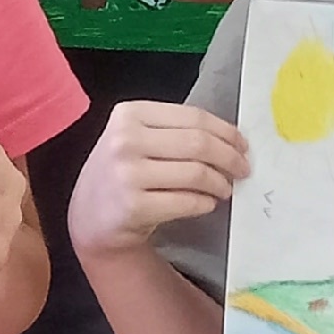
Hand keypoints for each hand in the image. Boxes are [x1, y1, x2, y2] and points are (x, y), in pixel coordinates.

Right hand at [67, 101, 249, 257]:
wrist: (89, 218)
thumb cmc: (121, 173)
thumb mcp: (135, 139)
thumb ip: (173, 132)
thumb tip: (230, 140)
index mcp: (129, 114)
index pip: (193, 116)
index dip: (225, 131)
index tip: (242, 145)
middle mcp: (125, 140)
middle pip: (198, 143)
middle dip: (230, 157)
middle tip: (243, 169)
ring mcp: (127, 174)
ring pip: (196, 173)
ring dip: (221, 183)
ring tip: (225, 188)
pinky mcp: (134, 207)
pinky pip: (187, 202)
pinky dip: (205, 203)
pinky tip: (207, 203)